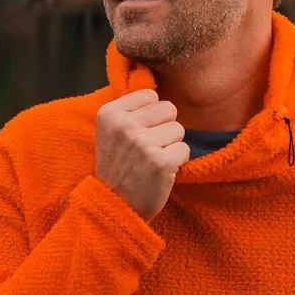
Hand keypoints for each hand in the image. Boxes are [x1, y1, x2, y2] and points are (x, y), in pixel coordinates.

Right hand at [94, 89, 187, 219]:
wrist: (114, 206)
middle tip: (147, 149)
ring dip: (171, 146)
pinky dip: (178, 162)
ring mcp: (142, 143)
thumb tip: (156, 88)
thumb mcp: (111, 132)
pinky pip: (185, 149)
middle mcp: (124, 125)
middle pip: (168, 109)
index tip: (137, 134)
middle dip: (164, 129)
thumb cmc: (119, 167)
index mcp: (109, 113)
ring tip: (152, 161)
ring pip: (179, 129)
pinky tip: (161, 172)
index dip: (151, 116)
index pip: (151, 96)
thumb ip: (130, 108)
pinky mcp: (160, 162)